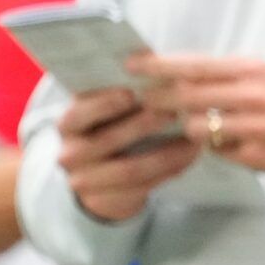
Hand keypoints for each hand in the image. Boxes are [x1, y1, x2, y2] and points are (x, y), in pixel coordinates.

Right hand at [56, 87, 199, 222]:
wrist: (100, 175)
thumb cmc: (114, 125)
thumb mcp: (111, 108)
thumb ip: (126, 91)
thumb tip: (156, 63)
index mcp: (69, 123)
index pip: (80, 112)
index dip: (106, 102)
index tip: (134, 92)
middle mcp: (70, 152)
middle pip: (109, 140)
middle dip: (144, 125)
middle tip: (175, 111)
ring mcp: (84, 180)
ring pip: (130, 168)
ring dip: (166, 153)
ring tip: (194, 139)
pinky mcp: (105, 200)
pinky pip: (142, 187)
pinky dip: (170, 170)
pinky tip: (190, 157)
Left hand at [130, 54, 264, 174]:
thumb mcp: (256, 75)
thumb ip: (218, 74)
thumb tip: (169, 72)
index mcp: (251, 69)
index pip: (195, 65)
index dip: (160, 65)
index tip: (131, 65)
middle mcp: (253, 95)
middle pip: (188, 96)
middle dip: (158, 98)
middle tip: (142, 100)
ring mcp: (255, 126)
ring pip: (196, 127)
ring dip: (186, 127)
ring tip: (189, 124)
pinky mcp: (255, 155)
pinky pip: (214, 150)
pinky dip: (210, 146)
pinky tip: (216, 142)